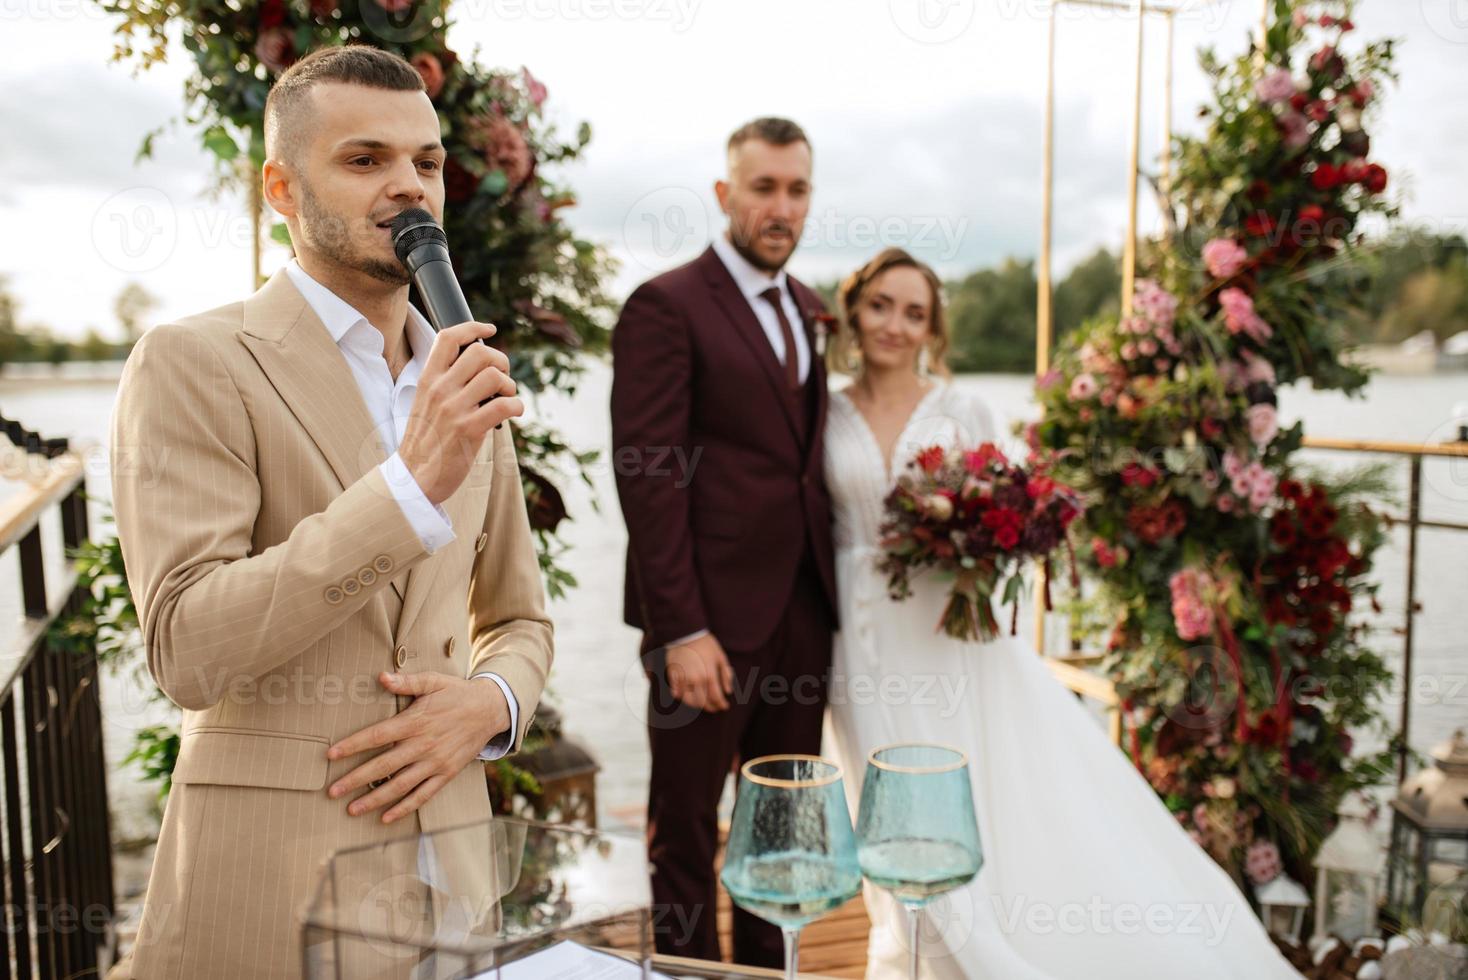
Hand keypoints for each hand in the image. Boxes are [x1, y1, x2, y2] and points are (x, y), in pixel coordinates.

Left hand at [326, 672, 510, 823]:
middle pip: (384, 766)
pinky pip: (424, 794)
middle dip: (356, 779)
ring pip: (400, 785)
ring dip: (375, 799)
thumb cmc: (456, 693)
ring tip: (352, 809)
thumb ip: (407, 681)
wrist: (490, 709)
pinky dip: (405, 808)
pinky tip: (386, 817)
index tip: (331, 754)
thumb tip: (381, 677)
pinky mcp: (446, 773)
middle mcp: (424, 745)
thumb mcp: (433, 681)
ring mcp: (435, 762)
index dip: (353, 745)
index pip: (378, 735)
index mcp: (416, 721)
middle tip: (332, 791)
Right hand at [399, 321, 522, 504]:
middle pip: (480, 352)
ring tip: (506, 399)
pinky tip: (513, 413)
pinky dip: (516, 407)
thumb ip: (446, 383)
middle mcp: (439, 389)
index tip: (490, 329)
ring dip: (510, 386)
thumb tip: (481, 367)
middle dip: (501, 361)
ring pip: (494, 376)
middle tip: (503, 378)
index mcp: (427, 379)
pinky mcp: (468, 430)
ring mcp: (453, 409)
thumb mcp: (425, 403)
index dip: (473, 327)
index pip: (448, 338)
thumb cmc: (426, 441)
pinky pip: (503, 405)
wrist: (413, 478)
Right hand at [665, 633, 733, 711]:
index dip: (721, 704)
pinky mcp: (673, 676)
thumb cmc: (706, 644)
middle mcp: (696, 680)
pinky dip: (681, 697)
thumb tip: (728, 691)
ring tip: (702, 704)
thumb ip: (726, 675)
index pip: (716, 698)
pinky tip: (686, 696)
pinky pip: (676, 693)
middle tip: (715, 708)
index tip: (724, 706)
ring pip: (689, 701)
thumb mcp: (721, 657)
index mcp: (710, 675)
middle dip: (711, 707)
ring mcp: (683, 679)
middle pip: (703, 702)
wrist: (686, 633)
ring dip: (697, 705)